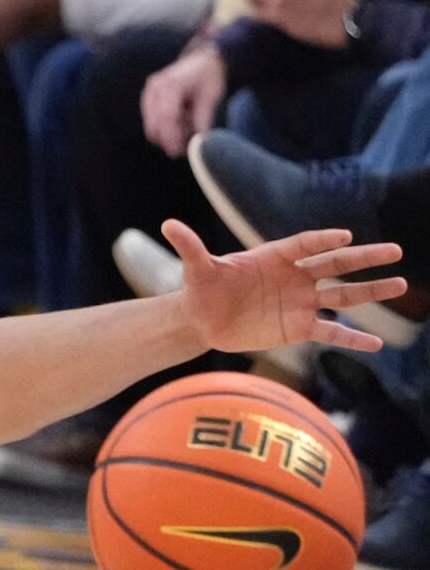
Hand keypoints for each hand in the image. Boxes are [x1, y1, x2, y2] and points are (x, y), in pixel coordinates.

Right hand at [141, 43, 224, 157]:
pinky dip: (165, 127)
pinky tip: (181, 120)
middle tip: (189, 140)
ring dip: (167, 134)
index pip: (166, 117)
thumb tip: (199, 142)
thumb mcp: (211, 97)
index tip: (180, 152)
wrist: (203, 61)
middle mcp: (154, 88)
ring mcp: (149, 93)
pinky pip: (153, 122)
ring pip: (152, 126)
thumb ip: (202, 119)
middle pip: (154, 125)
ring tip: (188, 125)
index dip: (172, 137)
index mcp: (170, 84)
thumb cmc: (209, 77)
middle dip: (169, 138)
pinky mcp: (148, 99)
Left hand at [165, 219, 405, 353]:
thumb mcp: (196, 269)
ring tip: (402, 285)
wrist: (202, 320)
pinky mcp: (298, 328)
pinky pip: (330, 333)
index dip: (323, 240)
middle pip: (335, 265)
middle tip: (395, 251)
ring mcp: (300, 303)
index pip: (305, 245)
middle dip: (364, 259)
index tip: (345, 236)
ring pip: (342, 296)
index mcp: (274, 257)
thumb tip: (168, 223)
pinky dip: (352, 339)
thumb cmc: (201, 289)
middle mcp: (294, 277)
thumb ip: (190, 247)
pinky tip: (378, 346)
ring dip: (371, 292)